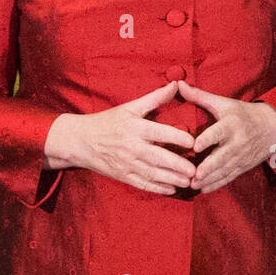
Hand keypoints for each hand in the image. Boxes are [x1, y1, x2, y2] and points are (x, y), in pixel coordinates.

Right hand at [44, 81, 197, 194]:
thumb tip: (177, 84)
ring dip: (171, 179)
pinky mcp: (122, 176)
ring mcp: (126, 164)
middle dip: (177, 165)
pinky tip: (171, 190)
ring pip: (152, 173)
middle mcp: (131, 147)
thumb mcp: (130, 106)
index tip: (193, 143)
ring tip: (188, 182)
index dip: (177, 138)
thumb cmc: (108, 121)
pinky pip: (141, 184)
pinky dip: (156, 188)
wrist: (80, 141)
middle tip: (194, 170)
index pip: (159, 133)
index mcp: (135, 127)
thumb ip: (155, 97)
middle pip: (158, 157)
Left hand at [176, 79, 275, 193]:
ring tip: (194, 185)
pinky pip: (229, 177)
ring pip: (225, 169)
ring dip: (210, 179)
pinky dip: (217, 184)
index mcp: (232, 123)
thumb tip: (178, 84)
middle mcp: (238, 141)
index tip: (195, 146)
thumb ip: (199, 96)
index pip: (219, 132)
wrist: (272, 126)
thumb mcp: (224, 103)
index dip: (208, 139)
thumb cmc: (242, 113)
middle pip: (223, 156)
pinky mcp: (243, 166)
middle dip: (209, 167)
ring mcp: (241, 155)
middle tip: (194, 175)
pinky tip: (203, 189)